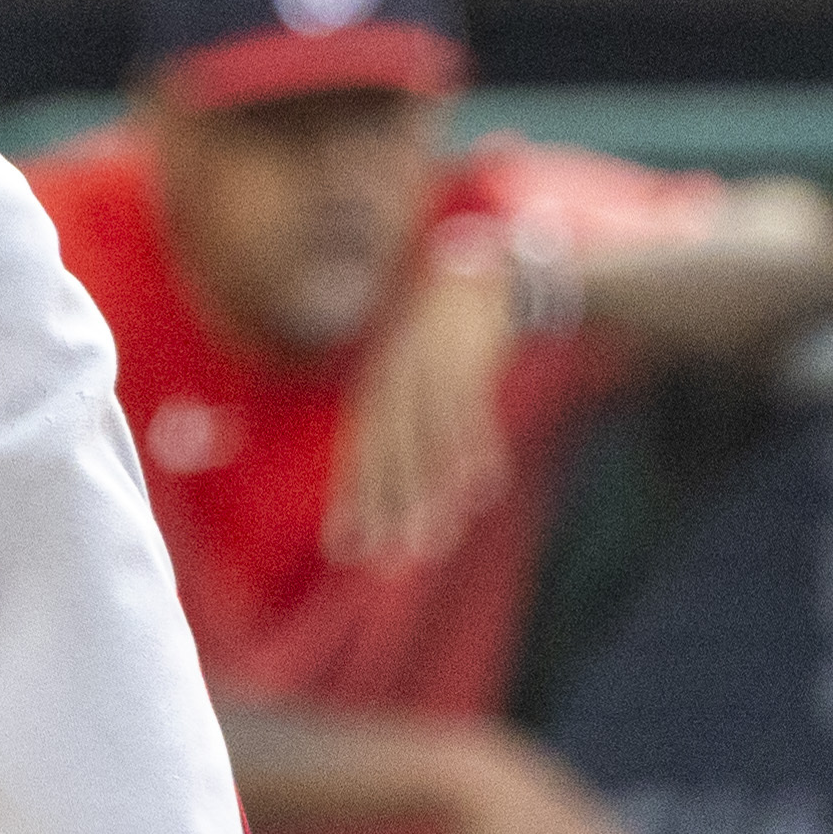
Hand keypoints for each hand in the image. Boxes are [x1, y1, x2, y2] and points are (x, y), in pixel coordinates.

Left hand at [329, 237, 521, 572]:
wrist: (487, 271)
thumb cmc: (450, 332)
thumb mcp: (416, 368)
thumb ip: (406, 416)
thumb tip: (399, 470)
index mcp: (379, 385)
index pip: (360, 452)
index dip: (352, 499)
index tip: (344, 548)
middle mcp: (396, 380)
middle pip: (389, 456)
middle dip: (388, 511)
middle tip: (389, 562)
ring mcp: (431, 368)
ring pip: (428, 443)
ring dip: (431, 495)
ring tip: (434, 543)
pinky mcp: (469, 357)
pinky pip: (470, 414)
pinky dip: (474, 450)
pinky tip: (482, 488)